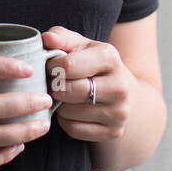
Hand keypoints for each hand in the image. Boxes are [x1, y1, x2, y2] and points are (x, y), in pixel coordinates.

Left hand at [40, 26, 133, 142]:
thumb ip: (62, 38)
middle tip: (53, 84)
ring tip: (64, 97)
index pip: (67, 65)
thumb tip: (46, 38)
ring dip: (58, 106)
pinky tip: (72, 111)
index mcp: (110, 58)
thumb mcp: (82, 46)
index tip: (50, 66)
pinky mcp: (113, 132)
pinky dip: (66, 121)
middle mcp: (119, 86)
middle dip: (54, 87)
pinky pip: (73, 129)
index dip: (51, 66)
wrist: (125, 92)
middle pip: (68, 91)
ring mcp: (119, 112)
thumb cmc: (94, 65)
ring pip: (68, 113)